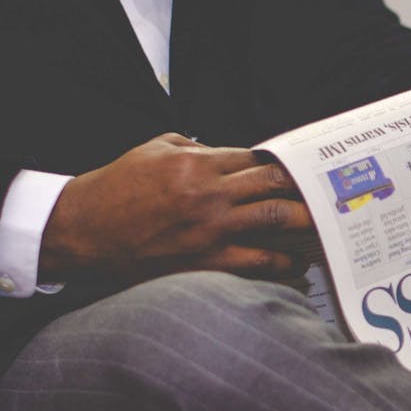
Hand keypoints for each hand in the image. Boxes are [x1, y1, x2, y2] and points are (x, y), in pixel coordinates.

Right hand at [40, 133, 312, 282]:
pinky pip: (257, 262)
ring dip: (305, 221)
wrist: (82, 231)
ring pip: (274, 219)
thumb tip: (224, 150)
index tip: (300, 168)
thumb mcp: (152, 151)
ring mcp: (210, 230)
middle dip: (304, 186)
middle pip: (274, 184)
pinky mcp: (205, 261)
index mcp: (197, 164)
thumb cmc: (115, 189)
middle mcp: (209, 195)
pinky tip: (298, 263)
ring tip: (324, 224)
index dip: (280, 162)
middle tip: (328, 191)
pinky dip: (283, 263)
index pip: (255, 158)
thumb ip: (192, 147)